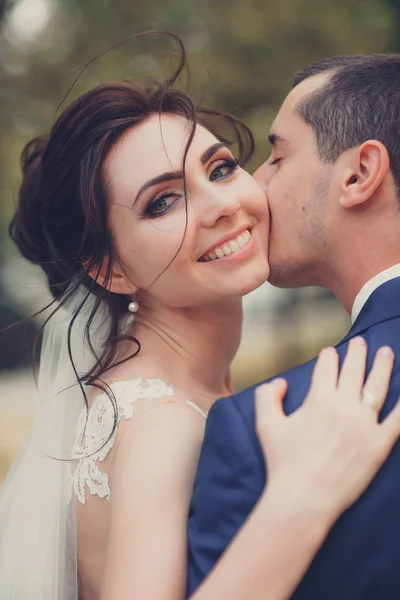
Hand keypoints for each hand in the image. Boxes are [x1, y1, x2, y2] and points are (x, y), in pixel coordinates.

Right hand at [255, 338, 399, 521]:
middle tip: (361, 342)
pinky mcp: (379, 444)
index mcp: (318, 399)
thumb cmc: (282, 462)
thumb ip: (267, 396)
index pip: (326, 367)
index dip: (328, 357)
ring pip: (377, 387)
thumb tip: (280, 382)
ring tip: (386, 353)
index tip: (331, 352)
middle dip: (357, 353)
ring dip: (382, 367)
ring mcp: (365, 425)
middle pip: (353, 371)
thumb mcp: (266, 424)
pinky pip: (397, 419)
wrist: (303, 498)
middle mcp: (344, 406)